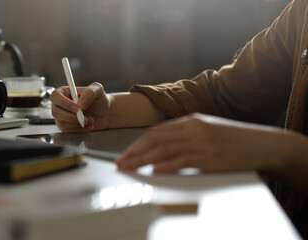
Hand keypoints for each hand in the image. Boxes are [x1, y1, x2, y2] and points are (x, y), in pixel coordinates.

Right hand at [50, 82, 110, 131]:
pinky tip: (88, 125)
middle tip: (84, 117)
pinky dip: (80, 129)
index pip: (55, 96)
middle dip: (71, 117)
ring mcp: (61, 116)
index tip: (77, 108)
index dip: (64, 103)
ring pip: (62, 123)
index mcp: (64, 92)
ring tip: (90, 120)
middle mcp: (59, 104)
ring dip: (78, 123)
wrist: (104, 114)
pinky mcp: (65, 127)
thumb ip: (90, 92)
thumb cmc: (99, 100)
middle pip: (55, 112)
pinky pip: (68, 131)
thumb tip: (80, 104)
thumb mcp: (98, 89)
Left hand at [116, 113, 297, 173]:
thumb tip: (162, 145)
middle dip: (134, 152)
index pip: (157, 132)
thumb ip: (185, 135)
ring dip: (143, 160)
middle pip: (156, 140)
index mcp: (191, 121)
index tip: (125, 154)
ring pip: (164, 150)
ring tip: (129, 167)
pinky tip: (154, 170)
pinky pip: (183, 161)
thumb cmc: (235, 140)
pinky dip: (166, 166)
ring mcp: (202, 143)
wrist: (264, 144)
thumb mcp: (207, 130)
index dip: (138, 143)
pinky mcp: (210, 157)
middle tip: (120, 163)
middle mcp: (193, 129)